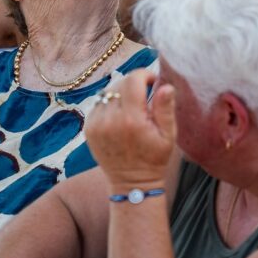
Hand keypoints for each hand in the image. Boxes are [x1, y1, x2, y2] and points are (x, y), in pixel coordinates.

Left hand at [85, 70, 175, 189]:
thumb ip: (165, 108)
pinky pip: (99, 105)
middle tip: (144, 97)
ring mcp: (96, 124)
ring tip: (132, 108)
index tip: (153, 82)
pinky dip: (109, 105)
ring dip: (120, 94)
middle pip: (120, 83)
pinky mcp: (88, 128)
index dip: (144, 75)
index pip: (133, 80)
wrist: (131, 182)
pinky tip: (119, 117)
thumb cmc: (154, 158)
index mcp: (131, 119)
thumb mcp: (168, 135)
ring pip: (108, 92)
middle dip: (134, 84)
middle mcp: (110, 119)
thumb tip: (165, 85)